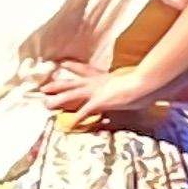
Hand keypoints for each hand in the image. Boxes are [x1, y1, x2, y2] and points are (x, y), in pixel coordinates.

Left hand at [36, 59, 156, 121]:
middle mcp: (97, 82)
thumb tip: (137, 87)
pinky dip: (76, 119)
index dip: (73, 66)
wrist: (143, 82)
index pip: (85, 69)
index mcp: (105, 76)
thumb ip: (131, 82)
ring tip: (46, 104)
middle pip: (72, 82)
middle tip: (44, 87)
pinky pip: (83, 112)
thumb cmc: (143, 80)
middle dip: (57, 84)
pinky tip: (69, 125)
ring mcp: (96, 91)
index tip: (63, 63)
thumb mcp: (134, 80)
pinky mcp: (98, 101)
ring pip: (71, 94)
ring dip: (57, 99)